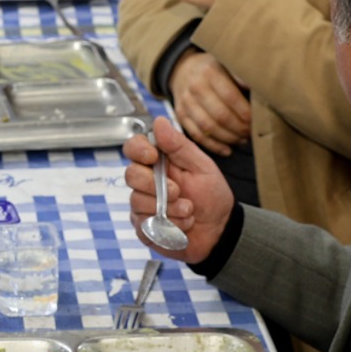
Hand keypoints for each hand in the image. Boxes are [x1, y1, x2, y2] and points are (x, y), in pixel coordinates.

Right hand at [121, 117, 234, 262]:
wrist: (220, 229)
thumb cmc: (211, 196)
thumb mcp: (201, 166)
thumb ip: (179, 145)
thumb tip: (159, 122)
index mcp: (158, 162)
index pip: (133, 147)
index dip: (138, 150)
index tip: (152, 156)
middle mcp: (146, 182)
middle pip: (130, 175)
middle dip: (156, 185)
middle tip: (179, 191)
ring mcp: (142, 206)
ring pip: (138, 202)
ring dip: (168, 208)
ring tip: (188, 211)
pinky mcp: (144, 228)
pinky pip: (144, 224)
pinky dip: (169, 225)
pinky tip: (182, 225)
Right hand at [168, 51, 252, 155]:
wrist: (184, 70)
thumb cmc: (215, 69)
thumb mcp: (229, 63)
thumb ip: (243, 75)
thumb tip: (263, 88)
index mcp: (210, 72)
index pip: (231, 97)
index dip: (246, 113)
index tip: (257, 120)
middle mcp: (196, 87)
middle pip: (220, 115)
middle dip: (240, 128)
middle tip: (252, 133)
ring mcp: (186, 102)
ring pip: (209, 128)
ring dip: (229, 138)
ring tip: (243, 140)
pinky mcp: (181, 115)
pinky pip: (197, 136)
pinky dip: (214, 146)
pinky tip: (228, 150)